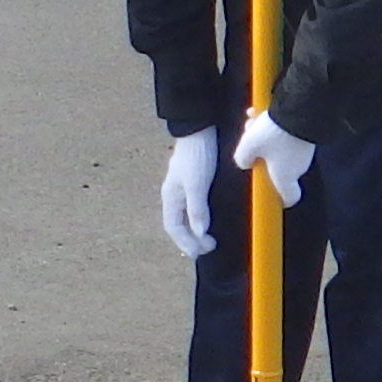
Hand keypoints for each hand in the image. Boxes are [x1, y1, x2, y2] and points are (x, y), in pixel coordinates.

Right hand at [157, 126, 220, 258]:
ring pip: (186, 217)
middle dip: (191, 240)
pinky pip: (195, 207)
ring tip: (209, 239)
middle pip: (178, 224)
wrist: (201, 129)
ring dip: (195, 230)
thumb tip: (199, 233)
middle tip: (210, 247)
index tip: (201, 251)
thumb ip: (197, 209)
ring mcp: (184, 189)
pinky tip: (210, 220)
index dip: (185, 242)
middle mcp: (175, 195)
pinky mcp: (195, 182)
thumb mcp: (196, 184)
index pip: (173, 227)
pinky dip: (201, 218)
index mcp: (171, 197)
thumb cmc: (196, 155)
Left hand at [235, 111, 316, 207]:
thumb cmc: (273, 134)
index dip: (279, 198)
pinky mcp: (306, 134)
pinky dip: (274, 125)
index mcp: (285, 177)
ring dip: (264, 136)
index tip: (268, 192)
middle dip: (260, 153)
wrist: (301, 109)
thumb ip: (242, 158)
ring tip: (252, 119)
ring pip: (278, 147)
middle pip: (276, 167)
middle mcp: (298, 167)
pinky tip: (259, 110)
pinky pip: (286, 134)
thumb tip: (245, 163)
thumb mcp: (248, 145)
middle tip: (249, 138)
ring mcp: (304, 151)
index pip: (290, 197)